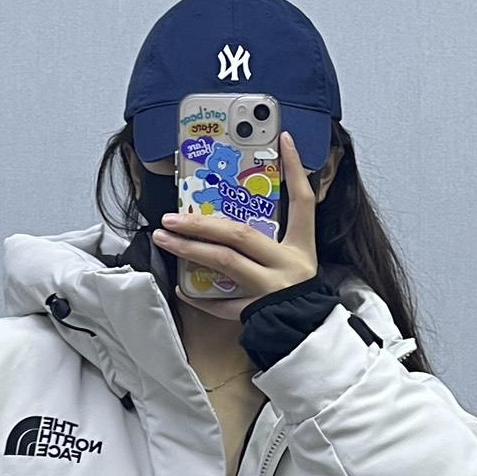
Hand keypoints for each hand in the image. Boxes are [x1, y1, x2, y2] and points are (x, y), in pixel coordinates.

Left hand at [159, 130, 319, 299]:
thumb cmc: (300, 295)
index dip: (296, 169)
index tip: (283, 140)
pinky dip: (199, 295)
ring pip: (225, 264)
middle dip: (202, 223)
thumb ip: (273, 240)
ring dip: (190, 249)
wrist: (310, 335)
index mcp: (302, 247)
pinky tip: (180, 285)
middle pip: (240, 235)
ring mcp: (270, 289)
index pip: (303, 200)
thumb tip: (233, 217)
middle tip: (171, 216)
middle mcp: (286, 265)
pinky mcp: (256, 313)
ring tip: (165, 239)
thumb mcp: (298, 261)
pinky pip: (221, 303)